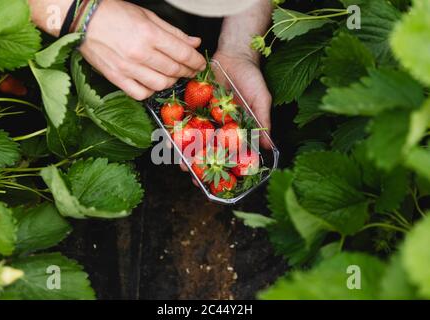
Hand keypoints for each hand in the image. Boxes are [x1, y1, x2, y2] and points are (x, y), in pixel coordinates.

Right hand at [78, 0, 205, 99]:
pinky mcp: (116, 78)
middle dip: (187, 71)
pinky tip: (152, 83)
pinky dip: (151, 91)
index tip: (200, 63)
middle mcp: (140, 53)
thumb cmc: (114, 13)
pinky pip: (140, 93)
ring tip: (172, 75)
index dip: (196, 61)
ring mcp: (127, 68)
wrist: (83, 19)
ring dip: (171, 81)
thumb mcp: (147, 16)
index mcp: (149, 34)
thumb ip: (173, 32)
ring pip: (160, 84)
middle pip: (174, 70)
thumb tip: (194, 43)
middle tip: (189, 69)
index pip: (183, 54)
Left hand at [179, 50, 272, 181]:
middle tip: (191, 174)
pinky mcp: (192, 102)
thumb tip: (270, 147)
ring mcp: (203, 115)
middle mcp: (217, 124)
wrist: (235, 54)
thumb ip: (262, 122)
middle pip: (206, 147)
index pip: (227, 151)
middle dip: (199, 162)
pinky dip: (176, 127)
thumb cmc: (252, 78)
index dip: (222, 166)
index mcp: (233, 128)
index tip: (216, 181)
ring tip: (179, 161)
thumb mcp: (261, 100)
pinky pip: (182, 116)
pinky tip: (169, 137)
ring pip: (192, 136)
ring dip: (185, 149)